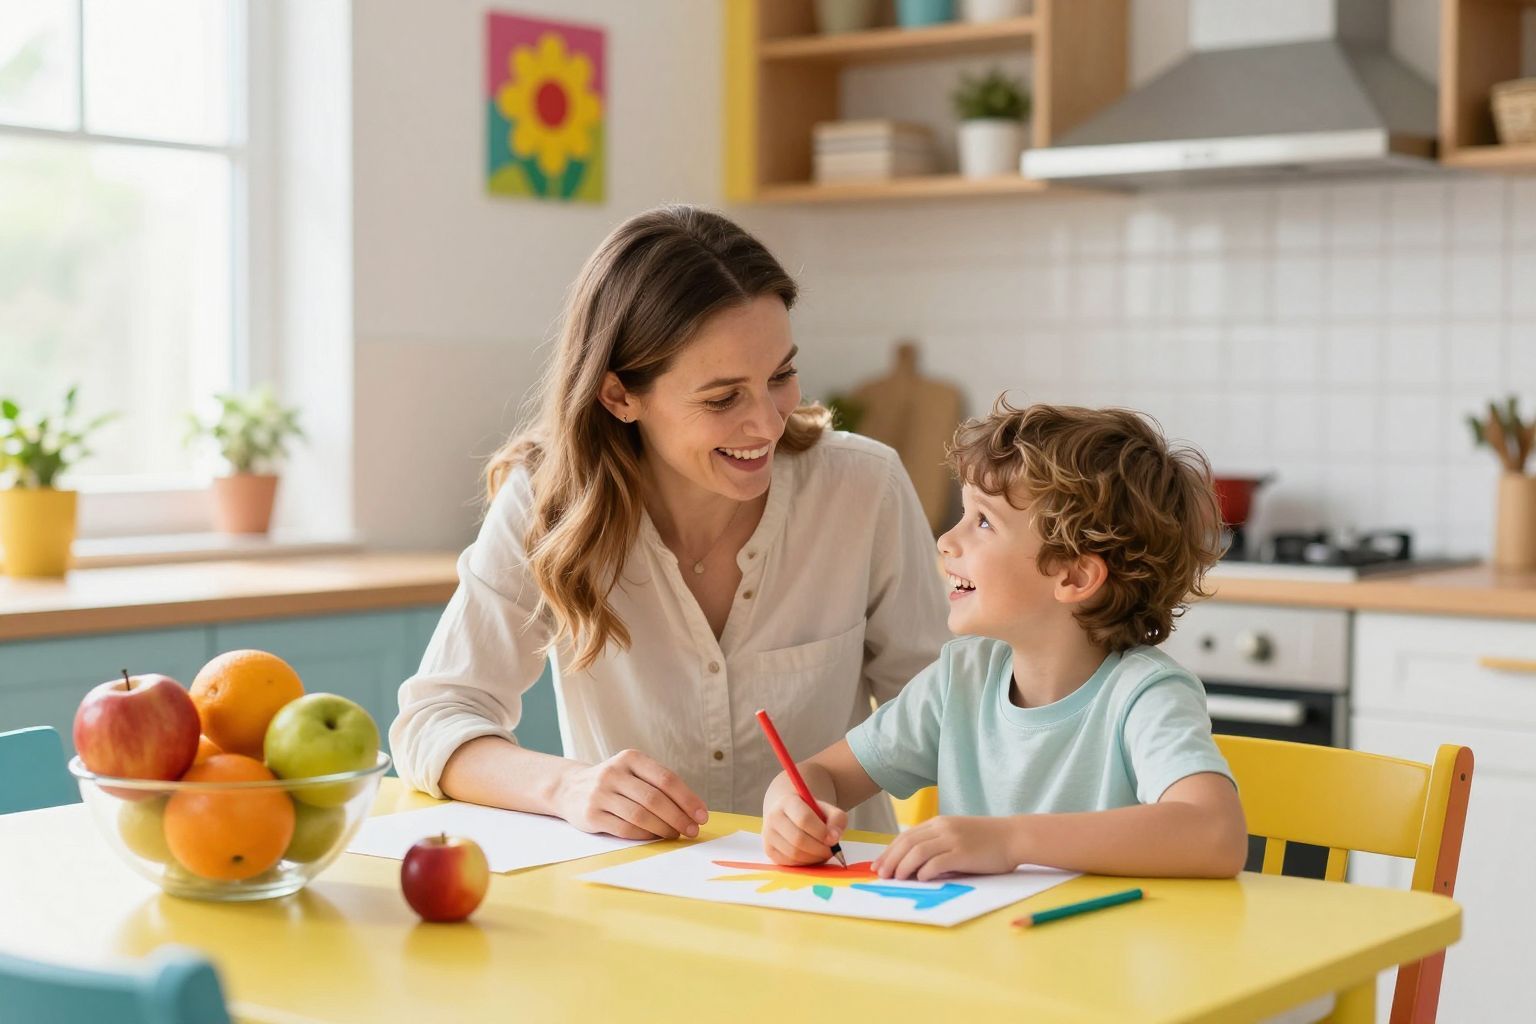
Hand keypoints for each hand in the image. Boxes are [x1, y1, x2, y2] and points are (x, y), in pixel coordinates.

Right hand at [553, 748, 708, 839]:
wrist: (570, 788)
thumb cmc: (615, 783)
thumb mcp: (633, 773)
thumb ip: (658, 786)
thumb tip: (693, 810)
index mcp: (630, 758)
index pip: (666, 779)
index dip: (687, 799)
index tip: (701, 815)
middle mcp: (614, 773)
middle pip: (655, 799)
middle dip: (678, 817)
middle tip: (692, 830)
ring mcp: (600, 793)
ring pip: (640, 815)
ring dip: (663, 828)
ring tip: (675, 835)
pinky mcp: (591, 814)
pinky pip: (625, 828)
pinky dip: (644, 835)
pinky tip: (654, 837)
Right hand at [762, 790, 846, 865]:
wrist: (790, 813)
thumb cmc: (811, 812)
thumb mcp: (827, 809)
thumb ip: (836, 819)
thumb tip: (834, 838)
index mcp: (788, 802)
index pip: (804, 819)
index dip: (821, 832)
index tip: (833, 839)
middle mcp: (774, 817)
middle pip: (798, 839)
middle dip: (819, 849)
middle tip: (831, 850)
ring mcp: (768, 834)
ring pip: (793, 854)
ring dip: (813, 858)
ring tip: (823, 853)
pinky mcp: (769, 850)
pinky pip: (789, 863)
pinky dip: (804, 863)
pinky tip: (812, 856)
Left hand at [873, 816, 1019, 880]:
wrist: (1014, 836)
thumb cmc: (987, 840)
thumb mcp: (957, 835)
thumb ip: (938, 844)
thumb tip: (914, 866)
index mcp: (939, 822)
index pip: (906, 836)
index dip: (889, 851)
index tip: (879, 865)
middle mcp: (943, 827)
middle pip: (907, 843)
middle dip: (890, 859)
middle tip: (881, 874)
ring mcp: (953, 839)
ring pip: (918, 851)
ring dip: (903, 866)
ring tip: (897, 879)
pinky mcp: (963, 853)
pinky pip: (937, 862)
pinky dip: (925, 871)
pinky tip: (921, 879)